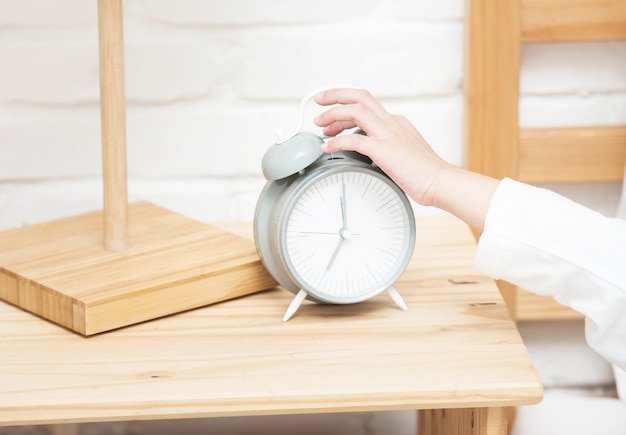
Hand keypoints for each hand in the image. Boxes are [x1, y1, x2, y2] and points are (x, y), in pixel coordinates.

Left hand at [314, 88, 447, 207]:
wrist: (440, 181)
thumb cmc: (424, 173)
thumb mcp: (402, 151)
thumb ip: (385, 146)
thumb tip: (368, 152)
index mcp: (395, 122)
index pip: (366, 105)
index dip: (346, 107)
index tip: (333, 115)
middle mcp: (391, 123)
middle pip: (360, 96)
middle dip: (336, 94)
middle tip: (319, 100)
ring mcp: (388, 134)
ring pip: (355, 110)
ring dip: (333, 114)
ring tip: (320, 123)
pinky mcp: (384, 149)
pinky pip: (354, 140)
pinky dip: (337, 142)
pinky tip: (327, 147)